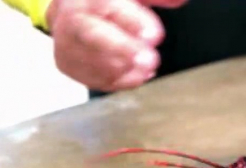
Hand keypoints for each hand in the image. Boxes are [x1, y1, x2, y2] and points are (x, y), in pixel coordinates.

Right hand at [45, 0, 186, 91]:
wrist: (72, 11)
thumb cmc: (107, 3)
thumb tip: (180, 0)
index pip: (107, 5)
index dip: (132, 22)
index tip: (155, 36)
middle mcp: (71, 16)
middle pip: (93, 35)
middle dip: (123, 49)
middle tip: (150, 61)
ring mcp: (65, 42)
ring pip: (94, 61)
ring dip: (126, 69)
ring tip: (148, 68)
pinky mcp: (67, 64)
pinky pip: (93, 78)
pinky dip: (120, 81)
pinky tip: (137, 75)